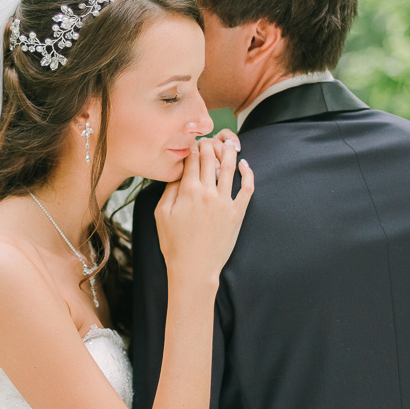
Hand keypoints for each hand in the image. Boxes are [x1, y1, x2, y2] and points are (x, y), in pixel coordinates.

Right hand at [155, 136, 253, 290]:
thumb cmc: (174, 244)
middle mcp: (209, 192)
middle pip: (210, 158)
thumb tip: (177, 172)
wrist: (194, 269)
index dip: (192, 145)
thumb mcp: (161, 214)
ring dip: (228, 151)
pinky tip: (244, 164)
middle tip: (207, 139)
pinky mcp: (238, 213)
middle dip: (208, 144)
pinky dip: (248, 172)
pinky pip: (248, 187)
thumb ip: (169, 190)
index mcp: (188, 191)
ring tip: (227, 143)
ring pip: (230, 167)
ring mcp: (226, 202)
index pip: (192, 158)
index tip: (192, 141)